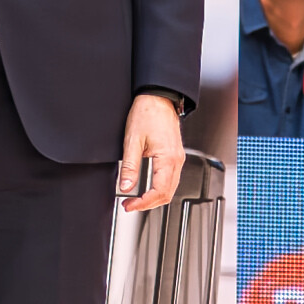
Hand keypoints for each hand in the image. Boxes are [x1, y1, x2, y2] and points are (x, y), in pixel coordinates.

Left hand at [117, 90, 184, 212]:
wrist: (158, 97)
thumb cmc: (147, 113)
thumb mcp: (132, 140)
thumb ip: (129, 167)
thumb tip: (125, 186)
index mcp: (168, 158)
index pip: (159, 191)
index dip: (144, 203)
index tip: (130, 206)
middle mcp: (177, 160)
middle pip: (167, 194)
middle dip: (149, 204)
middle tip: (130, 206)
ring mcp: (178, 158)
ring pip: (170, 188)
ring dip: (154, 197)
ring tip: (136, 199)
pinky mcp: (175, 155)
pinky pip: (170, 178)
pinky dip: (159, 188)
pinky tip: (146, 188)